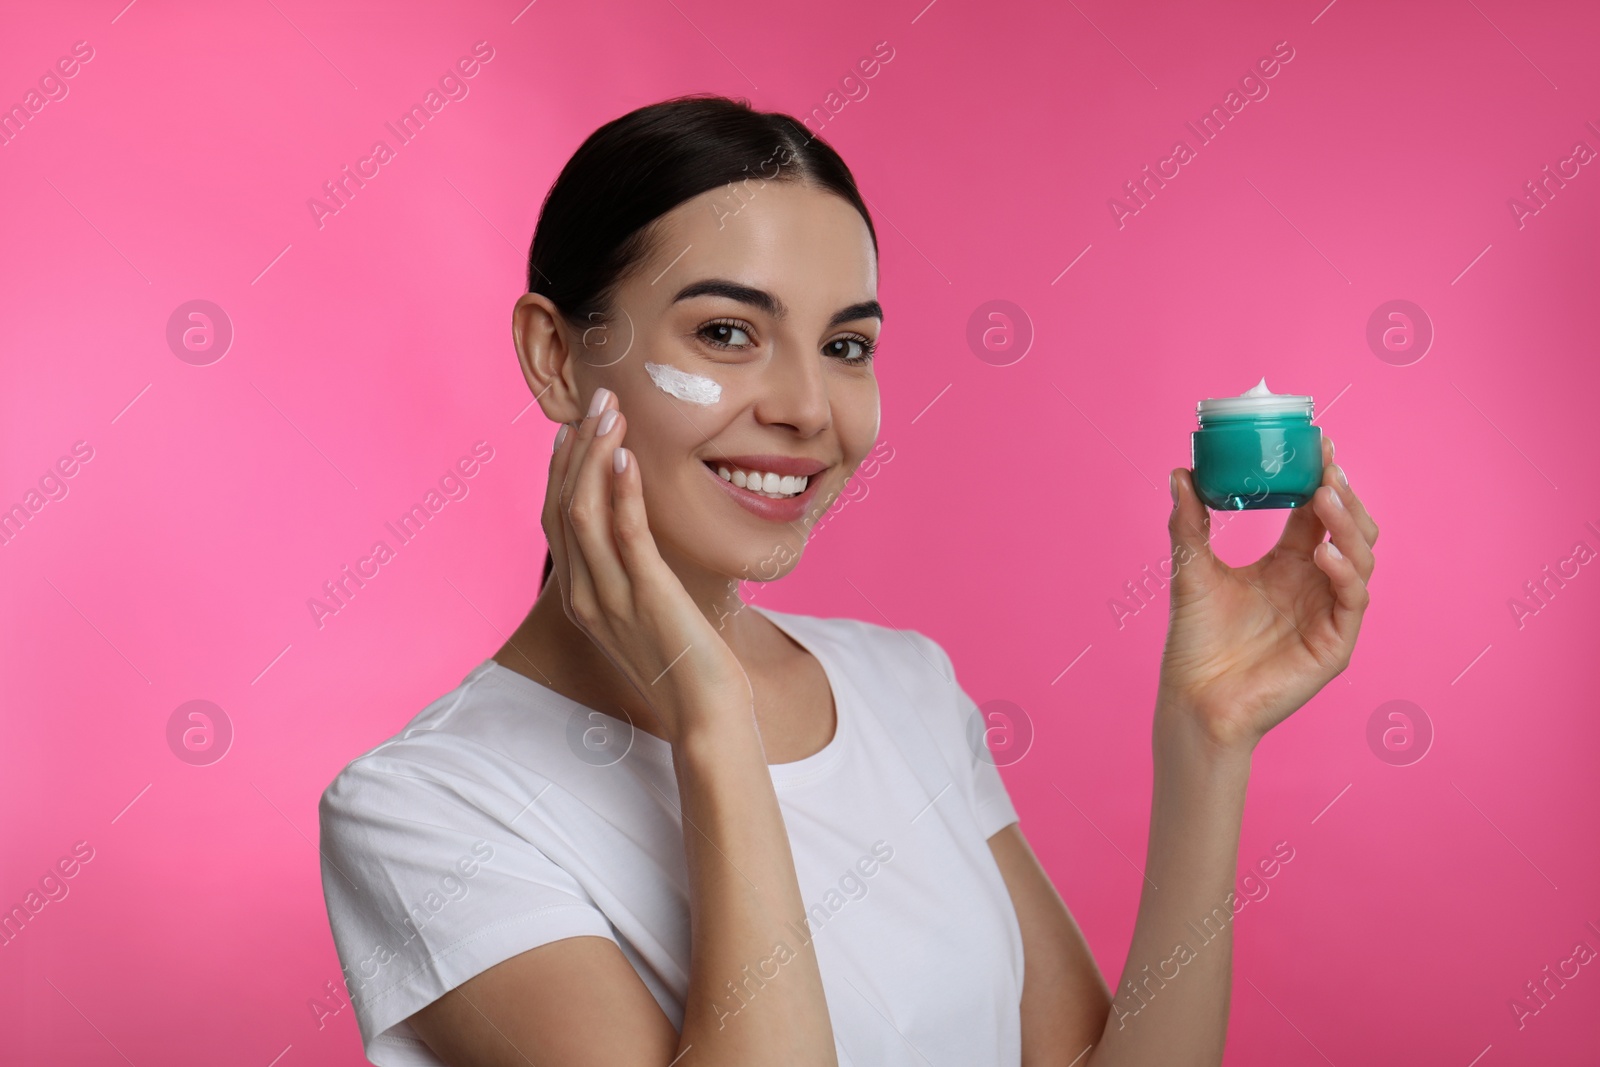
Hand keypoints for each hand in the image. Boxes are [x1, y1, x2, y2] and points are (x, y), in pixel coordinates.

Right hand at [544, 387, 754, 740]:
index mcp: (582, 599)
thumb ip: (633, 579)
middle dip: (577, 448)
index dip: (560, 470)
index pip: (556, 520)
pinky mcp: (647, 598)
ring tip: (610, 412)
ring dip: (594, 455)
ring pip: (583, 514)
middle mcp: (586, 596)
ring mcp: (612, 598)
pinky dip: (622, 493)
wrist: (705, 721)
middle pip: (562, 507)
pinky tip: (626, 457)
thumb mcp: (647, 618)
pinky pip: (626, 537)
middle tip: (597, 400)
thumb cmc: (686, 671)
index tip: (572, 428)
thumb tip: (639, 542)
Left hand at [1159, 435, 1377, 751]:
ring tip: (1325, 496)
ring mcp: (1328, 613)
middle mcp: (1314, 583)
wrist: (1194, 698)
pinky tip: (1324, 552)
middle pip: (1349, 529)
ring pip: (1361, 558)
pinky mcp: (1335, 644)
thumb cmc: (1196, 640)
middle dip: (1342, 495)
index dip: (1322, 479)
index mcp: (1288, 563)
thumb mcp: (1192, 571)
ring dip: (1347, 524)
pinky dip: (1343, 572)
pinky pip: (1352, 600)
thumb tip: (1180, 472)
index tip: (1319, 444)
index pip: (1317, 513)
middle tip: (1326, 466)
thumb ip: (1190, 523)